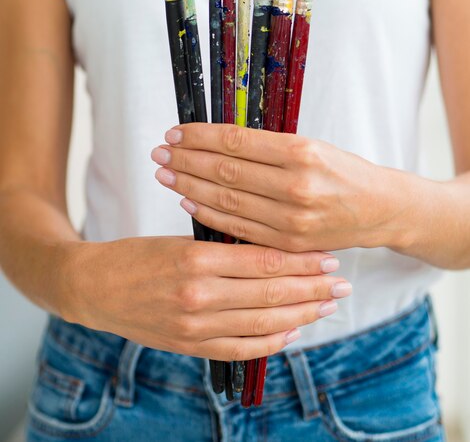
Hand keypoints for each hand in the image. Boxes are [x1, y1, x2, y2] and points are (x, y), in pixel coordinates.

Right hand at [61, 236, 351, 361]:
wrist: (95, 288)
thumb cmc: (137, 256)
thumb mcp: (180, 239)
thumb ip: (224, 247)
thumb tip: (272, 249)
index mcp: (197, 258)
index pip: (264, 260)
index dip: (301, 260)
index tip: (327, 256)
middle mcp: (199, 295)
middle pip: (271, 292)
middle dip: (312, 287)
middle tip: (342, 282)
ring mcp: (195, 326)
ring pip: (263, 322)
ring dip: (301, 313)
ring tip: (328, 305)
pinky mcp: (190, 346)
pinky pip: (240, 348)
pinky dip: (270, 342)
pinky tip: (293, 331)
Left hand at [152, 124, 415, 253]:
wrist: (379, 209)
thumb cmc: (343, 171)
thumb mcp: (311, 146)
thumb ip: (266, 147)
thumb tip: (216, 140)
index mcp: (301, 152)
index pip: (236, 142)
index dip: (200, 137)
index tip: (175, 132)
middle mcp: (295, 185)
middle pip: (225, 172)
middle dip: (186, 160)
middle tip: (160, 153)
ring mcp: (291, 219)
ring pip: (226, 201)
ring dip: (190, 187)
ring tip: (166, 174)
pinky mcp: (288, 243)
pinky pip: (238, 228)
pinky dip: (209, 215)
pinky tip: (188, 202)